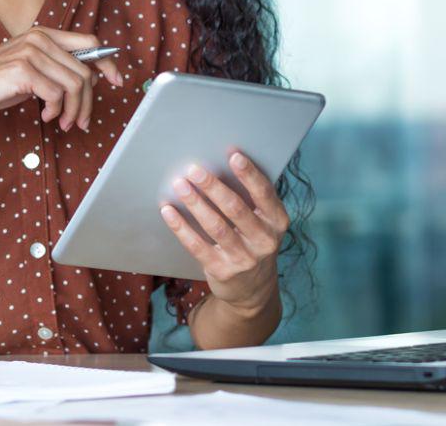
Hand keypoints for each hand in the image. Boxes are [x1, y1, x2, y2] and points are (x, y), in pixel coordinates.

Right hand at [0, 27, 123, 131]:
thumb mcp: (30, 73)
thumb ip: (56, 70)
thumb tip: (89, 80)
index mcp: (44, 35)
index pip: (90, 43)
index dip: (108, 63)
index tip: (117, 81)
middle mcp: (40, 38)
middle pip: (85, 71)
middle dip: (88, 102)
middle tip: (79, 121)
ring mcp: (31, 52)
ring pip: (75, 84)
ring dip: (73, 111)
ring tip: (63, 123)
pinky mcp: (22, 70)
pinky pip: (57, 94)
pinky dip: (55, 111)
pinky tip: (44, 117)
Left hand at [159, 149, 287, 313]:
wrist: (253, 290)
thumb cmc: (254, 241)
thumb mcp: (263, 222)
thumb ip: (251, 199)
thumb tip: (219, 164)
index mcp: (277, 221)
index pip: (264, 193)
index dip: (249, 174)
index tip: (233, 155)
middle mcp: (264, 240)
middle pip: (235, 208)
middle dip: (213, 186)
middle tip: (194, 169)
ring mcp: (244, 258)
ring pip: (215, 226)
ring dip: (195, 203)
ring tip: (180, 185)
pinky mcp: (222, 271)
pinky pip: (197, 246)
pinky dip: (181, 227)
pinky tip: (168, 211)